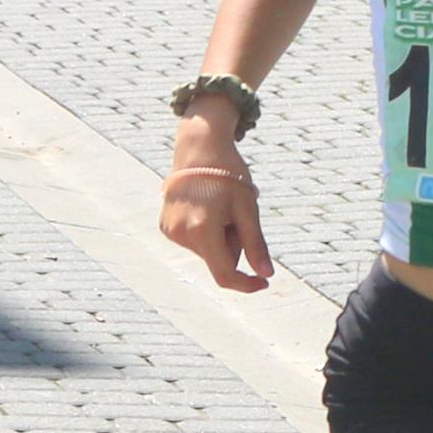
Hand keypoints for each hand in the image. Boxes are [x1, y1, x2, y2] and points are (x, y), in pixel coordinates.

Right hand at [160, 153, 273, 291]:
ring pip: (207, 252)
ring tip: (219, 208)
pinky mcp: (165, 227)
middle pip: (218, 260)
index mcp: (202, 230)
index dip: (246, 283)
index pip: (225, 274)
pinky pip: (194, 242)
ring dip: (219, 238)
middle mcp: (181, 234)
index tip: (264, 282)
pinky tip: (205, 208)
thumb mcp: (248, 208)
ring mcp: (170, 231)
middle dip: (233, 246)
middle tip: (236, 216)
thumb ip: (255, 244)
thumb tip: (266, 275)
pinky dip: (205, 232)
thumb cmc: (228, 175)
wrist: (199, 149)